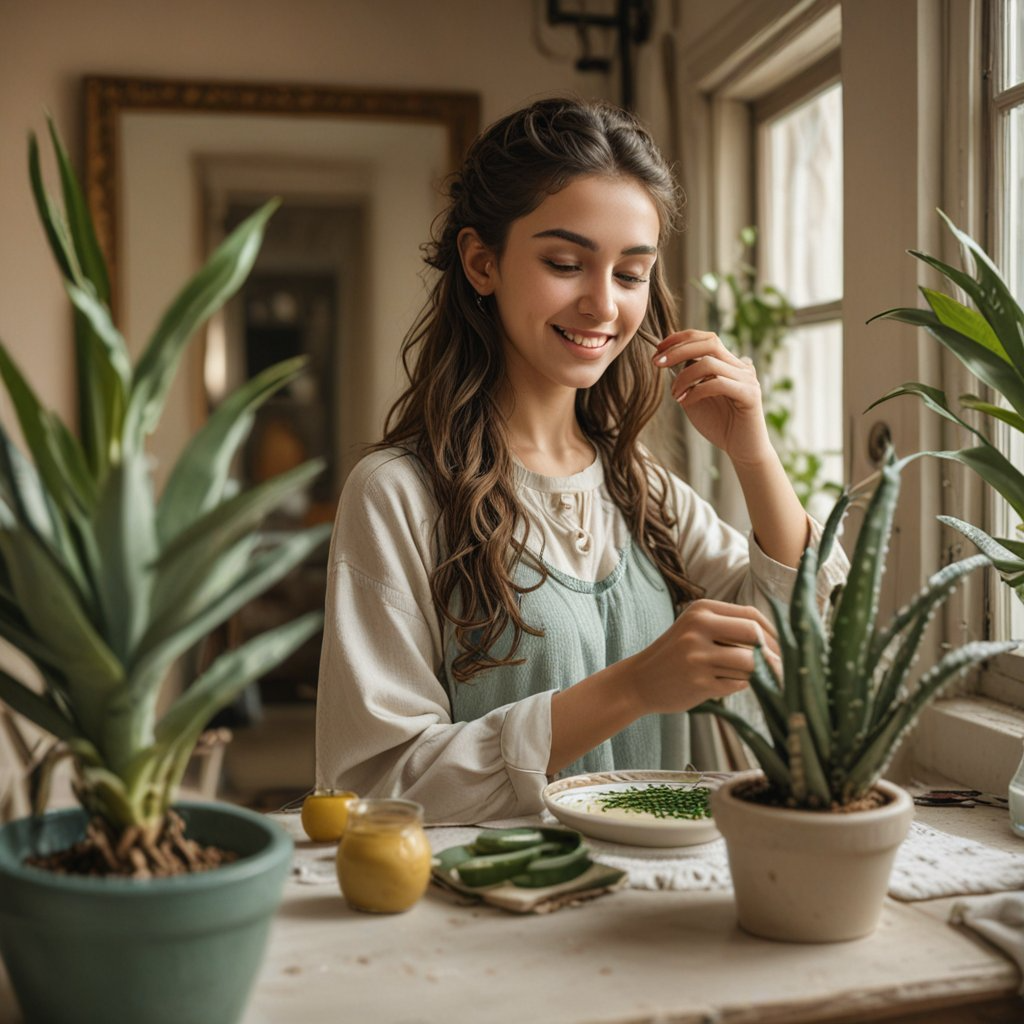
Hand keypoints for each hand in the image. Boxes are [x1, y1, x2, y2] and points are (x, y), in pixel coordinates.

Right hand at [630, 599, 781, 714]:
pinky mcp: (699, 682)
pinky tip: (724, 684)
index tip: (784, 647)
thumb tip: (781, 642)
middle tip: (782, 666)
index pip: (751, 615)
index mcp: (701, 610)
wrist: (639, 681)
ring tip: (747, 676)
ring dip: (757, 673)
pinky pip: (738, 684)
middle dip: (773, 653)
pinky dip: (740, 685)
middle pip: (754, 635)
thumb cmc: (676, 655)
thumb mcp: (696, 629)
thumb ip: (730, 628)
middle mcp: (698, 628)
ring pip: (750, 663)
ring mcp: (697, 656)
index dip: (773, 633)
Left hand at [654, 330, 773, 464]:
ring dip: (684, 377)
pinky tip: (685, 402)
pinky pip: (718, 383)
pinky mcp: (750, 395)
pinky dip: (696, 391)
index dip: (681, 338)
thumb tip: (669, 359)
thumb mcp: (695, 397)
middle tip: (657, 363)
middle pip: (710, 342)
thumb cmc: (718, 425)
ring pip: (710, 363)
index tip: (658, 349)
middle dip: (679, 349)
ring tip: (674, 394)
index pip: (706, 338)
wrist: (742, 450)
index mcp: (728, 364)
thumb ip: (687, 378)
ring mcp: (747, 379)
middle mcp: (740, 367)